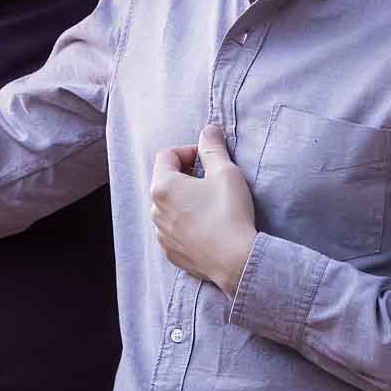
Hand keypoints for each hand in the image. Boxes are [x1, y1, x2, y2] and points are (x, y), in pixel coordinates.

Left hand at [149, 125, 256, 295]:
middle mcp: (155, 210)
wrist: (235, 260)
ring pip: (168, 207)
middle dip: (186, 176)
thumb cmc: (229, 213)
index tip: (208, 159)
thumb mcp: (225, 172)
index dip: (188, 151)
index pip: (166, 155)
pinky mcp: (170, 252)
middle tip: (211, 180)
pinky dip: (186, 224)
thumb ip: (213, 148)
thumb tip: (208, 130)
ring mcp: (161, 234)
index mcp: (163, 186)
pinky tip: (208, 226)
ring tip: (211, 205)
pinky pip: (173, 230)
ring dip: (185, 201)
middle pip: (165, 181)